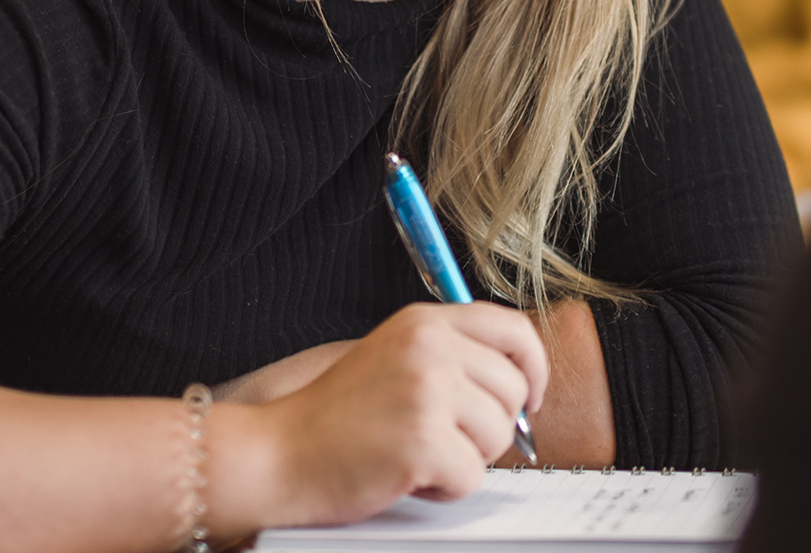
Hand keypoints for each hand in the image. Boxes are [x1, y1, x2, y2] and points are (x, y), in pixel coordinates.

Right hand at [223, 301, 547, 530]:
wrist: (276, 453)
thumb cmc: (335, 417)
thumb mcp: (396, 356)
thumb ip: (452, 356)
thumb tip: (521, 387)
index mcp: (426, 322)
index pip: (513, 329)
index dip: (534, 366)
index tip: (530, 397)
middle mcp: (431, 346)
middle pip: (513, 388)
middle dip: (491, 425)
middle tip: (448, 440)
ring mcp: (428, 391)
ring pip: (498, 434)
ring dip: (467, 458)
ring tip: (421, 455)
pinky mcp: (423, 441)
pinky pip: (472, 476)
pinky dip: (446, 489)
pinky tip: (410, 477)